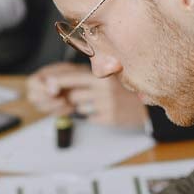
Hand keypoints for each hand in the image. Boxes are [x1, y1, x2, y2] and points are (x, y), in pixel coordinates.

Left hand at [27, 62, 147, 126]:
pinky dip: (94, 115)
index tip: (48, 85)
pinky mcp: (110, 118)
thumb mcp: (107, 77)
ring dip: (84, 106)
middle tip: (86, 95)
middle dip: (74, 97)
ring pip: (79, 107)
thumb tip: (56, 80)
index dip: (58, 82)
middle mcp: (104, 88)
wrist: (146, 106)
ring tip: (99, 102)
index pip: (72, 77)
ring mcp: (107, 104)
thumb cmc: (122, 90)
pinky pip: (89, 118)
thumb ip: (86, 76)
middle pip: (72, 95)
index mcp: (102, 75)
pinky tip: (105, 110)